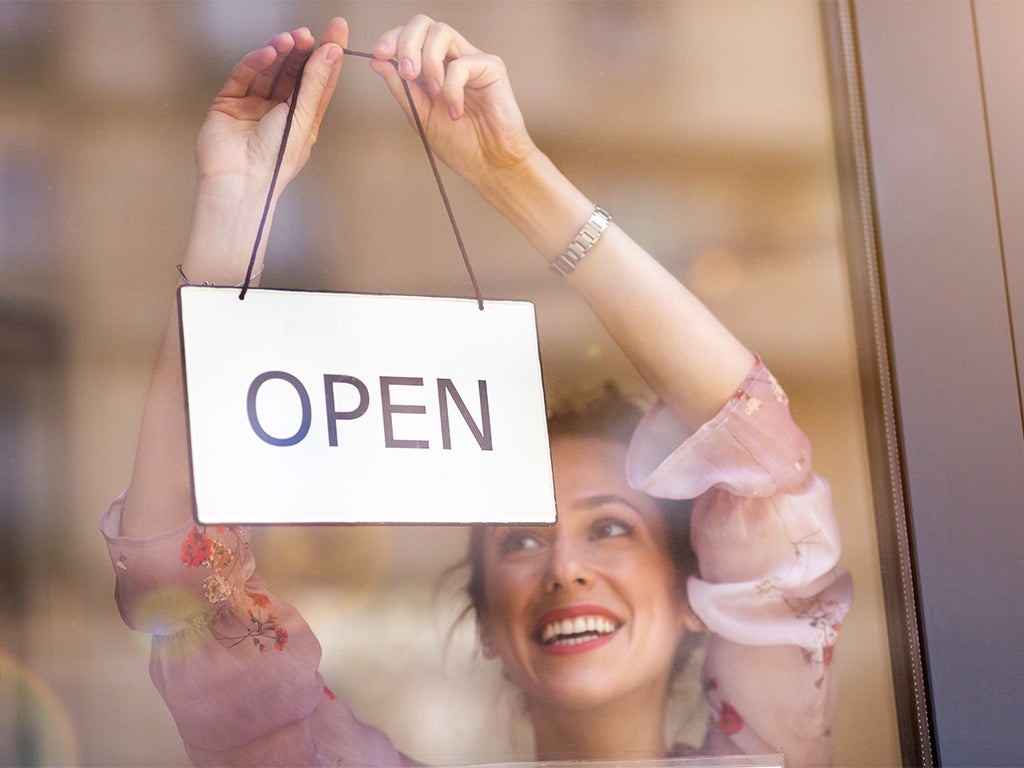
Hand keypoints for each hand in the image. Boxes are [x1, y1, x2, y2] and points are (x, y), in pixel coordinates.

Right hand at [195, 18, 348, 194]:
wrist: (239, 181)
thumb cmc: (276, 159)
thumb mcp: (302, 118)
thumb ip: (314, 83)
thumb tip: (333, 51)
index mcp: (303, 120)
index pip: (318, 81)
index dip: (328, 55)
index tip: (337, 28)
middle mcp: (279, 112)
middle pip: (293, 72)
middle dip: (301, 51)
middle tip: (306, 33)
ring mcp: (253, 106)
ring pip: (269, 71)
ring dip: (280, 53)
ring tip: (289, 39)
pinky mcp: (229, 103)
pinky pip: (244, 76)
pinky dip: (256, 61)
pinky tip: (269, 52)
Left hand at [370, 15, 537, 186]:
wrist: (488, 165)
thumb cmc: (459, 145)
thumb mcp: (419, 116)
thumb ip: (401, 88)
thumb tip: (377, 61)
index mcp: (433, 67)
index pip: (410, 36)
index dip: (392, 39)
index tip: (379, 54)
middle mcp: (452, 57)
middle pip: (424, 24)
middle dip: (407, 44)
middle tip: (407, 74)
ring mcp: (472, 60)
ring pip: (442, 32)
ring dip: (429, 62)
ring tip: (433, 94)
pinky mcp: (492, 67)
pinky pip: (461, 64)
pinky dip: (451, 89)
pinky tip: (455, 112)